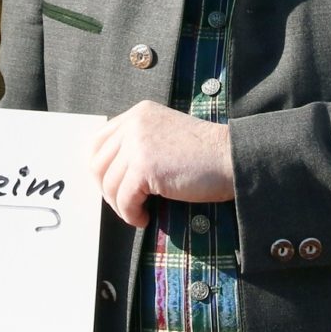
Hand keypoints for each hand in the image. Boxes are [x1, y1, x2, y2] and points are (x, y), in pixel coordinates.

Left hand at [89, 102, 234, 227]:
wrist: (233, 158)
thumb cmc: (206, 155)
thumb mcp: (166, 136)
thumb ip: (140, 144)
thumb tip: (112, 174)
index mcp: (139, 113)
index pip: (99, 141)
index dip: (101, 169)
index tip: (113, 186)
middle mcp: (134, 124)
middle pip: (97, 164)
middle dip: (107, 190)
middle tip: (125, 204)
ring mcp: (138, 144)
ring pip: (110, 185)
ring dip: (121, 206)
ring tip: (139, 213)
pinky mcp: (145, 166)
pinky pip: (124, 199)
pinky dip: (131, 214)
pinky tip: (145, 218)